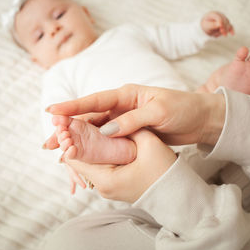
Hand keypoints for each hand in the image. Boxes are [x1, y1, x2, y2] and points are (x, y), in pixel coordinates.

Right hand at [45, 84, 225, 146]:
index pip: (94, 101)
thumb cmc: (183, 109)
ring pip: (94, 131)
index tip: (53, 111)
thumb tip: (106, 131)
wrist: (201, 119)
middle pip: (89, 118)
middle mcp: (121, 106)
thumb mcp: (159, 112)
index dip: (72, 106)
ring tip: (59, 152)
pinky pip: (106, 140)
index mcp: (126, 94)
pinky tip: (82, 155)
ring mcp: (123, 120)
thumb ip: (132, 120)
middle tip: (48, 142)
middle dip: (68, 129)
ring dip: (77, 140)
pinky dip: (93, 147)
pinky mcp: (129, 133)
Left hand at [63, 129, 176, 202]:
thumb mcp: (149, 144)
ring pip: (88, 162)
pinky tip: (99, 136)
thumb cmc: (165, 172)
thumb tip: (112, 119)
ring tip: (81, 125)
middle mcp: (102, 186)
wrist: (179, 194)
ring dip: (86, 144)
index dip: (70, 137)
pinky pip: (99, 165)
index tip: (66, 121)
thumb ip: (129, 127)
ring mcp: (108, 187)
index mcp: (106, 179)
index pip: (75, 157)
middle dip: (75, 139)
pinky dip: (97, 151)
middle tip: (70, 120)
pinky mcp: (115, 184)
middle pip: (79, 160)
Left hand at [201, 11, 233, 36]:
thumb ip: (212, 25)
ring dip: (225, 30)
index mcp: (213, 14)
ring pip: (227, 25)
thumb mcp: (206, 25)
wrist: (207, 24)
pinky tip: (232, 34)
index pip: (218, 18)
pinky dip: (231, 30)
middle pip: (224, 21)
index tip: (221, 26)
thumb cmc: (206, 24)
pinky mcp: (226, 24)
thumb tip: (220, 24)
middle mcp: (220, 15)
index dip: (220, 22)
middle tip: (223, 32)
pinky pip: (230, 26)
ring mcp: (224, 19)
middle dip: (224, 27)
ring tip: (224, 35)